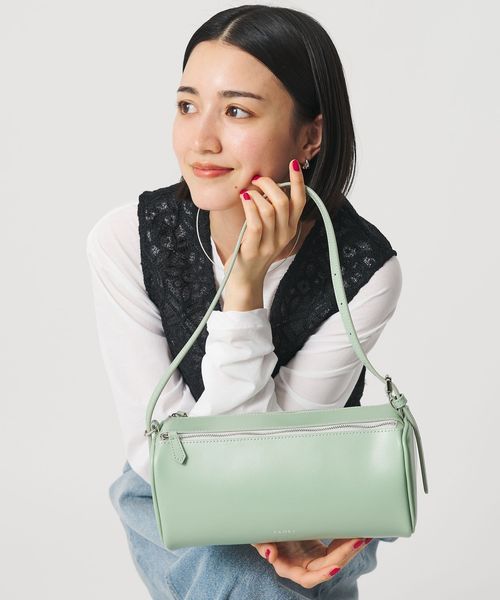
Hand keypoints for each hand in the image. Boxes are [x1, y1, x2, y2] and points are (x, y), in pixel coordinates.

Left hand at [223, 159, 306, 283]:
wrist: (246, 280)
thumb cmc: (255, 249)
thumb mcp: (270, 230)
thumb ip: (273, 211)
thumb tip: (268, 184)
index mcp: (291, 228)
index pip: (300, 201)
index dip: (298, 181)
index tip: (293, 164)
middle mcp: (284, 235)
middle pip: (283, 202)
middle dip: (269, 184)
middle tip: (256, 179)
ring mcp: (270, 244)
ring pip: (268, 211)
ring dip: (256, 195)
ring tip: (247, 192)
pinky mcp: (254, 250)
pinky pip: (255, 224)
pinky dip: (249, 207)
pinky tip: (244, 199)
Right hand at [251, 537, 373, 589]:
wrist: (270, 525)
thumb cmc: (264, 533)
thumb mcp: (260, 537)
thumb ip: (262, 545)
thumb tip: (270, 554)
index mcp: (289, 567)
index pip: (309, 578)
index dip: (322, 574)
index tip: (335, 567)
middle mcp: (304, 566)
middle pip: (329, 566)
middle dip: (346, 554)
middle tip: (359, 540)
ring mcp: (314, 557)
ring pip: (337, 558)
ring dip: (351, 548)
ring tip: (364, 535)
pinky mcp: (320, 548)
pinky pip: (336, 547)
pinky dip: (346, 541)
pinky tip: (357, 532)